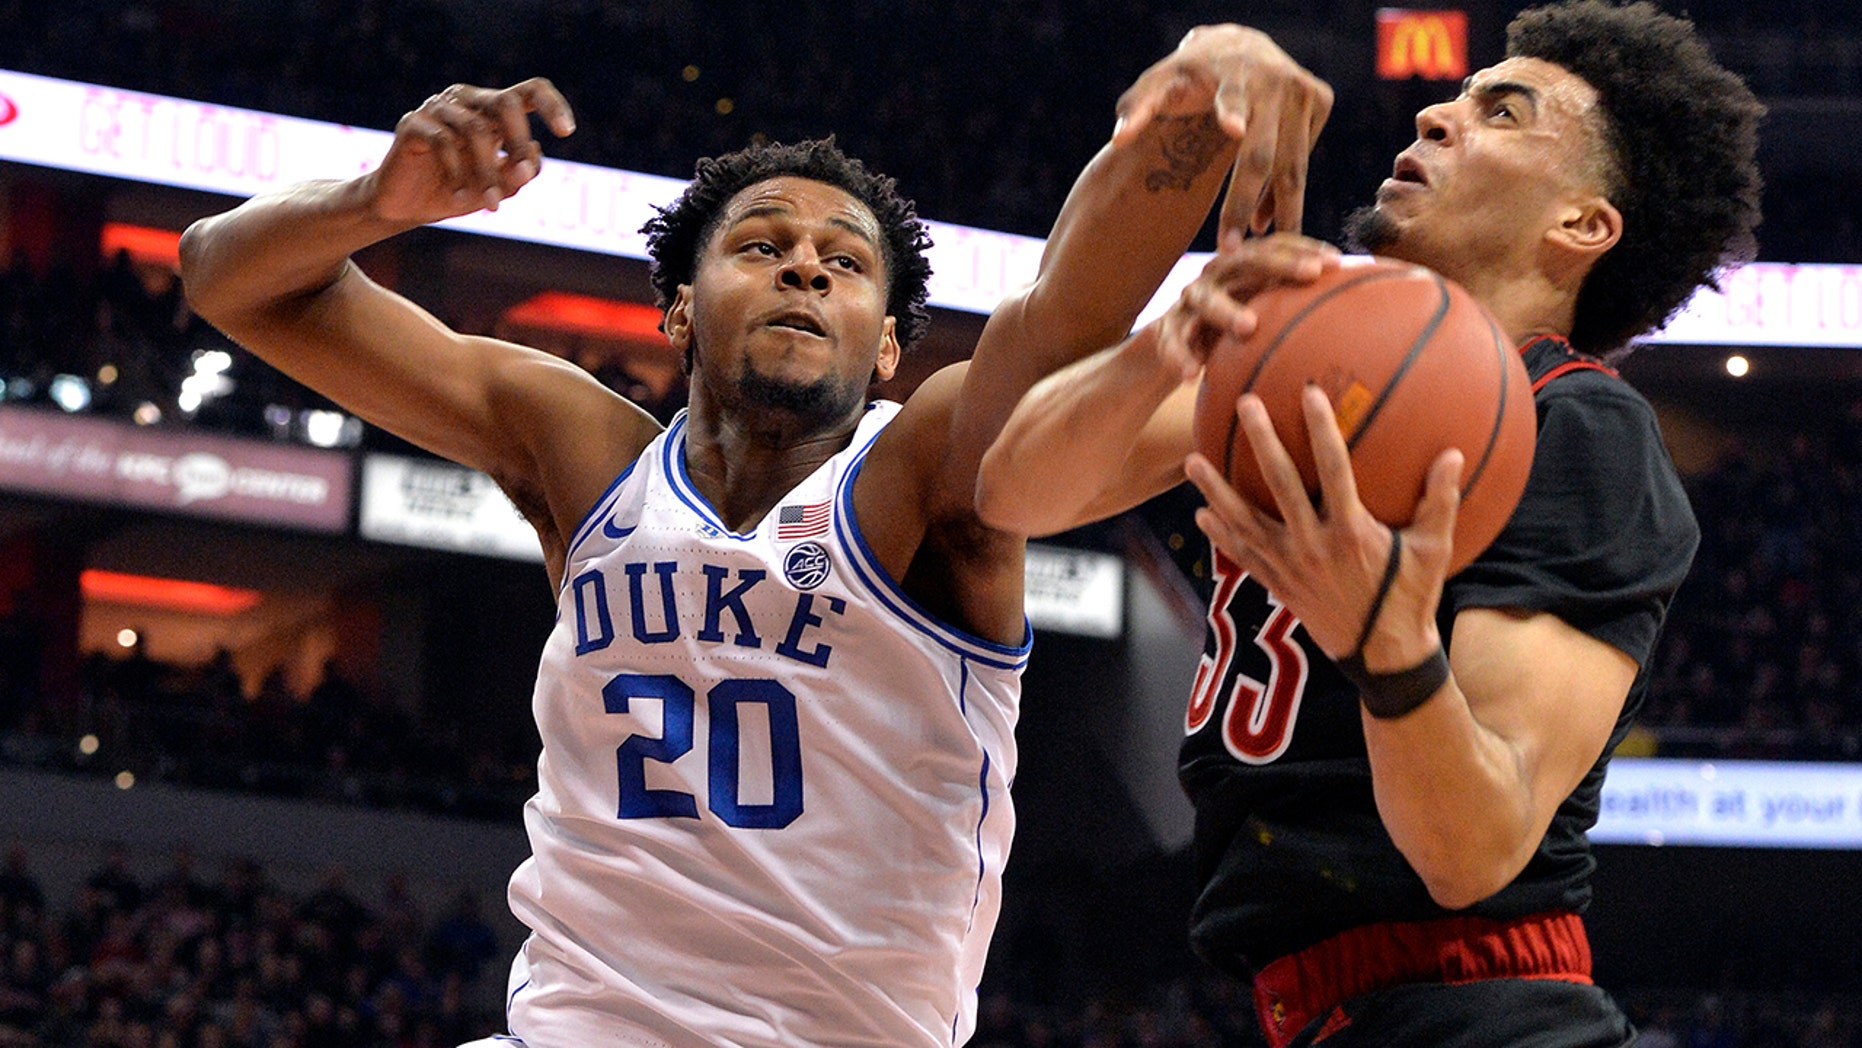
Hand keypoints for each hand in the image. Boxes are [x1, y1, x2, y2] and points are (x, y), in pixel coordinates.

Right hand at [366, 79, 575, 225]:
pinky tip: (460, 198)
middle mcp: (467, 100)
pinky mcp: (412, 123)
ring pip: (475, 129)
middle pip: (506, 102)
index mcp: (493, 110)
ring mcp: (438, 108)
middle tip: (521, 175)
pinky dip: (458, 174)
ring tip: (492, 205)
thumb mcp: (498, 188)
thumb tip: (535, 153)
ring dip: (487, 172)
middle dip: (519, 142)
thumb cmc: (458, 192)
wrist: (406, 207)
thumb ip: (519, 173)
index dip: (553, 105)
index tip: (568, 132)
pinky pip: (443, 141)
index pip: (530, 91)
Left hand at [1112, 24, 1332, 235]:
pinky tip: (1264, 221)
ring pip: (1292, 165)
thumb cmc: (1190, 74)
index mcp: (1231, 71)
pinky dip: (1283, 194)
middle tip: (1227, 249)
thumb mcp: (1159, 82)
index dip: (1230, 111)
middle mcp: (1274, 79)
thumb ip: (1136, 110)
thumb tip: (1118, 140)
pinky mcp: (1321, 100)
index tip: (1231, 129)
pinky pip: (1302, 160)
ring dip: (1276, 211)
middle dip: (1242, 203)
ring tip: (1256, 251)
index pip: (1230, 95)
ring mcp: (1303, 90)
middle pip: (1261, 153)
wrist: (1240, 43)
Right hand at [1155, 232, 1338, 379]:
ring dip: (1227, 311)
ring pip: (1206, 299)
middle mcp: (1216, 275)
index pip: (1275, 247)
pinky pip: (1172, 342)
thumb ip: (1292, 310)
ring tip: (1248, 326)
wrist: (1172, 345)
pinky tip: (1191, 375)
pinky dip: (1180, 357)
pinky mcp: (1165, 328)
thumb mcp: (1259, 315)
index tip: (1338, 262)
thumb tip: (1352, 316)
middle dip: (1279, 265)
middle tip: (1310, 275)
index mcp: (1241, 268)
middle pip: (1246, 260)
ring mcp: (1189, 300)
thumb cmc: (1229, 330)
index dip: (1305, 248)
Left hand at [1183, 386, 1460, 669]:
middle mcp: (1313, 545)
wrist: (1382, 656)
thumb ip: (1441, 501)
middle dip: (1262, 441)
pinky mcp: (1277, 585)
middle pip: (1279, 484)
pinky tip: (1201, 514)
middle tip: (1244, 404)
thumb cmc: (1411, 598)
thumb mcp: (1434, 551)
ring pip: (1245, 521)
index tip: (1309, 393)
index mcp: (1351, 531)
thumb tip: (1455, 454)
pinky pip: (1242, 556)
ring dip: (1216, 491)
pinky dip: (1221, 536)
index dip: (1321, 430)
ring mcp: (1289, 566)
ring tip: (1191, 461)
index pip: (1334, 469)